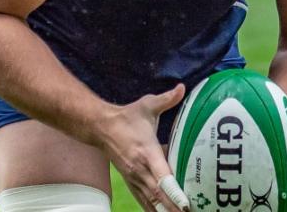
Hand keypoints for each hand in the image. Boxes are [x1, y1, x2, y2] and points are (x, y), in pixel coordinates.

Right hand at [98, 84, 189, 210]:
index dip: (173, 191)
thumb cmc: (128, 117)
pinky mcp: (131, 182)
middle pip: (158, 195)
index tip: (185, 203)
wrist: (101, 127)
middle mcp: (140, 169)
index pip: (161, 175)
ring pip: (151, 201)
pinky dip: (154, 209)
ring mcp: (134, 178)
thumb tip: (181, 88)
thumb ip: (166, 99)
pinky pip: (144, 200)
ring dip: (165, 211)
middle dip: (174, 207)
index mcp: (147, 152)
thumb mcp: (147, 105)